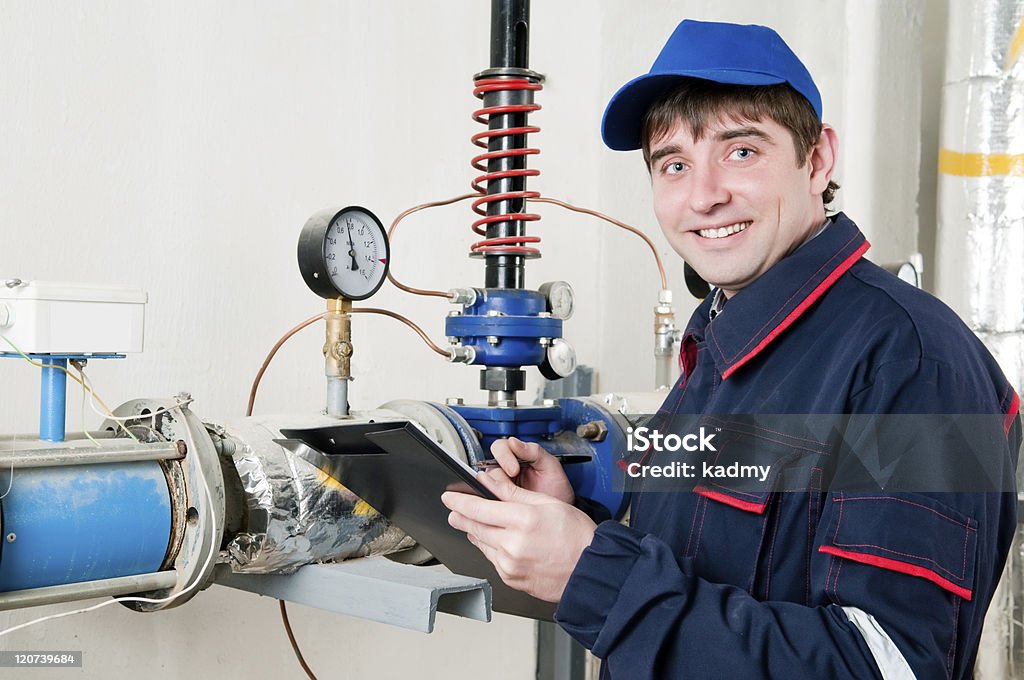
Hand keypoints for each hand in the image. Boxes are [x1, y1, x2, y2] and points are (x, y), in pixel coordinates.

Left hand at [442, 467, 596, 602]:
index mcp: (522, 520)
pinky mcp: (511, 579)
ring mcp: (510, 564)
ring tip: (477, 524)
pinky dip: (491, 548)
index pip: (478, 507)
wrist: (590, 570)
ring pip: (481, 543)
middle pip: (474, 526)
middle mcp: (512, 544)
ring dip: (476, 532)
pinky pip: (493, 560)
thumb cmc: (576, 536)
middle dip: (461, 516)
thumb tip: (489, 482)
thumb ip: (513, 493)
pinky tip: (499, 542)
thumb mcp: (547, 503)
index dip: (459, 501)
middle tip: (453, 510)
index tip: (449, 496)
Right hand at [487, 436, 574, 503]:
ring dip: (496, 489)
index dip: (504, 457)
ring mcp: (499, 486)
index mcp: (517, 456)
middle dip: (499, 476)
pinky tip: (505, 502)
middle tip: (511, 486)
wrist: (558, 515)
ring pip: (485, 483)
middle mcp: (505, 469)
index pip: (500, 447)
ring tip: (511, 497)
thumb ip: (534, 451)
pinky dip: (494, 500)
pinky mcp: (497, 500)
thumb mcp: (551, 467)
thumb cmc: (556, 490)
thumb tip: (514, 442)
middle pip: (489, 465)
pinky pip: (488, 497)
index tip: (514, 469)